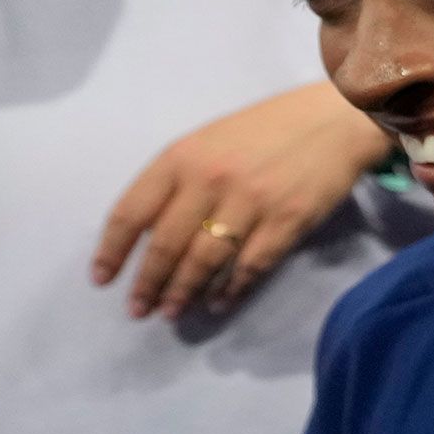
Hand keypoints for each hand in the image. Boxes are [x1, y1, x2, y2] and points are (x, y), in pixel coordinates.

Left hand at [93, 79, 393, 319]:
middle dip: (148, 283)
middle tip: (138, 309)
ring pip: (204, 261)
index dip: (112, 251)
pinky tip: (218, 302)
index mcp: (181, 156)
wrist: (331, 121)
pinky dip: (231, 290)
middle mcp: (210, 179)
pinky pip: (250, 266)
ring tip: (172, 312)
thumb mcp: (207, 141)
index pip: (132, 211)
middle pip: (166, 244)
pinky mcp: (287, 221)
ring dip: (183, 292)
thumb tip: (148, 234)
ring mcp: (250, 202)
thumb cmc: (262, 131)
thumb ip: (177, 180)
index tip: (102, 279)